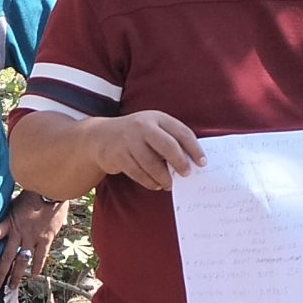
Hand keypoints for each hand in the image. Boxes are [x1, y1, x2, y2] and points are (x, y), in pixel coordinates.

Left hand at [0, 194, 68, 288]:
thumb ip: (7, 207)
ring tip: (12, 287)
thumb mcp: (15, 199)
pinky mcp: (45, 238)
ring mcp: (32, 237)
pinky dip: (37, 266)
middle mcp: (19, 232)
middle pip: (7, 257)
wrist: (51, 189)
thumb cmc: (33, 191)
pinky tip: (33, 275)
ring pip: (22, 261)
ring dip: (17, 275)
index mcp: (10, 222)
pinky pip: (40, 256)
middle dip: (1, 274)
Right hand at [88, 112, 204, 191]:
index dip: (194, 148)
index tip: (202, 162)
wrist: (100, 136)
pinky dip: (149, 181)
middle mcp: (143, 126)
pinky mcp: (118, 155)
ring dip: (163, 177)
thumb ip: (170, 140)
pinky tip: (156, 184)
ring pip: (152, 163)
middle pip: (168, 146)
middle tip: (186, 174)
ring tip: (169, 184)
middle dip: (180, 162)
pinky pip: (138, 173)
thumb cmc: (136, 135)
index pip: (181, 132)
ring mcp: (129, 140)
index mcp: (157, 118)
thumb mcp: (153, 129)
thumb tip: (191, 161)